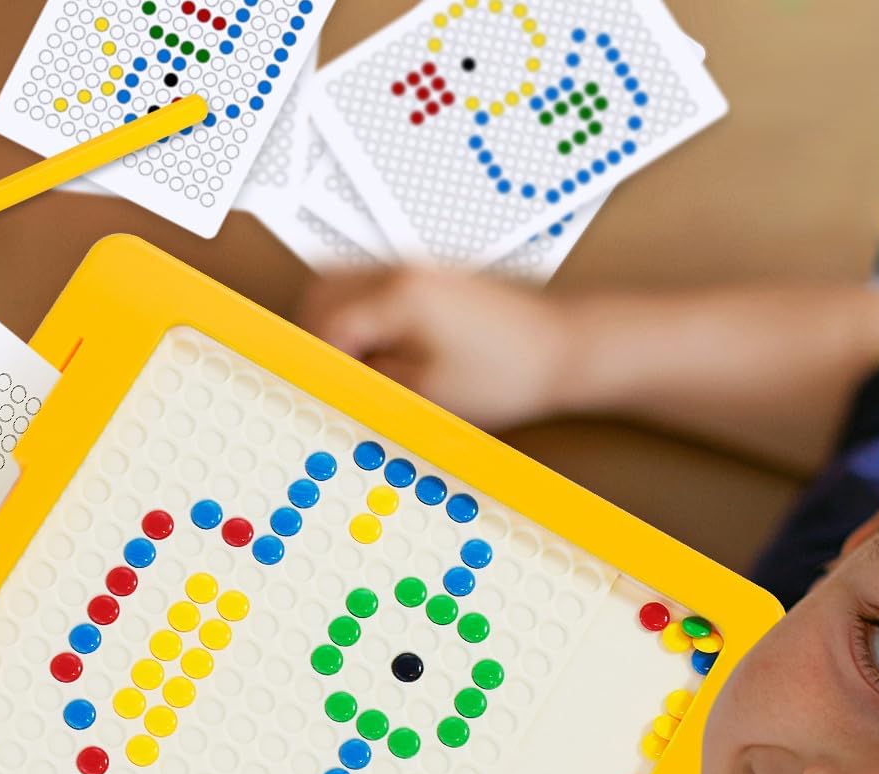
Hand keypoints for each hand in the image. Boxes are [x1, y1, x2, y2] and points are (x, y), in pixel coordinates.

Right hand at [299, 268, 570, 430]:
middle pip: (323, 293)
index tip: (312, 392)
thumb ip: (369, 387)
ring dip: (335, 327)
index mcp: (397, 296)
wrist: (567, 349)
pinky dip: (362, 320)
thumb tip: (329, 389)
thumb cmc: (511, 373)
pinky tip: (381, 356)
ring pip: (344, 287)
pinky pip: (373, 291)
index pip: (323, 322)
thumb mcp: (428, 397)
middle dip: (313, 338)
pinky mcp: (430, 280)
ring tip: (352, 373)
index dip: (311, 363)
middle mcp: (401, 272)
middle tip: (323, 382)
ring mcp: (416, 270)